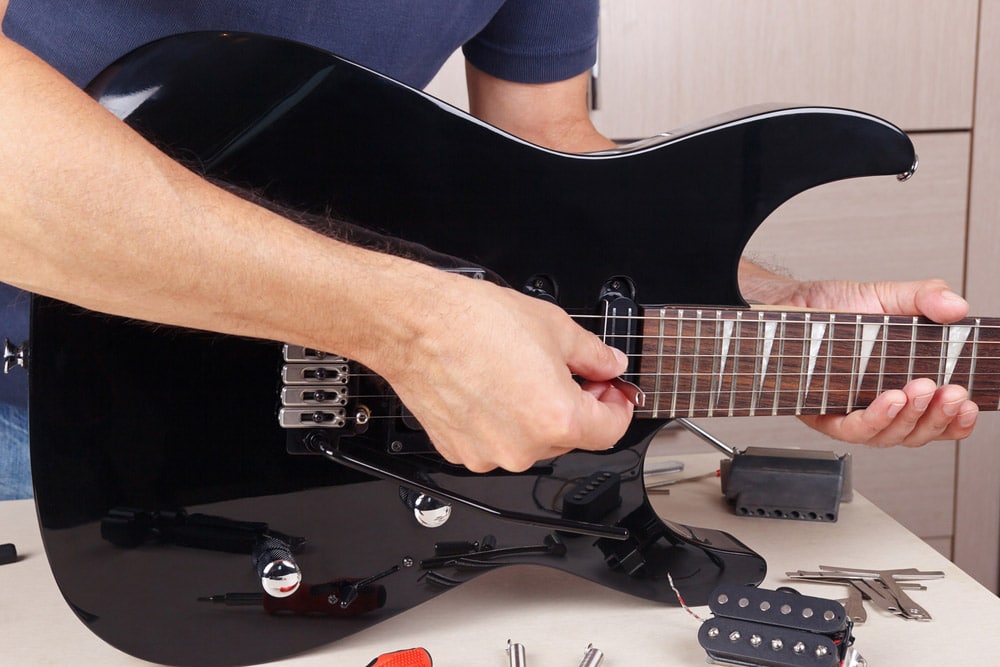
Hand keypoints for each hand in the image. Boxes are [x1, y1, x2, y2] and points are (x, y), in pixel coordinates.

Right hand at [373, 273, 634, 471]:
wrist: (416, 325)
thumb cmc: (473, 322)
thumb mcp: (554, 327)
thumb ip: (594, 355)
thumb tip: (609, 364)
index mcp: (557, 419)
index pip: (611, 430)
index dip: (618, 406)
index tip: (612, 391)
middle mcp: (524, 447)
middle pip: (570, 436)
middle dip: (575, 406)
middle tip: (566, 372)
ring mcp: (488, 454)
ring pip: (531, 442)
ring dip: (535, 416)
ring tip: (518, 375)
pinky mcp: (459, 451)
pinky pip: (494, 443)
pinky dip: (500, 423)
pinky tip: (492, 389)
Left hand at [741, 262, 978, 446]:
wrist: (789, 302)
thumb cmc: (836, 309)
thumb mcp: (886, 297)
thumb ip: (924, 298)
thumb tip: (957, 307)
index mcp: (902, 385)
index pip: (937, 419)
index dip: (957, 422)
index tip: (971, 406)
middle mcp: (877, 406)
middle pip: (916, 433)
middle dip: (939, 417)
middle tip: (951, 394)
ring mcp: (849, 412)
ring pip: (887, 437)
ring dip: (911, 418)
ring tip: (920, 392)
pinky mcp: (821, 414)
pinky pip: (851, 430)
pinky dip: (875, 419)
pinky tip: (890, 400)